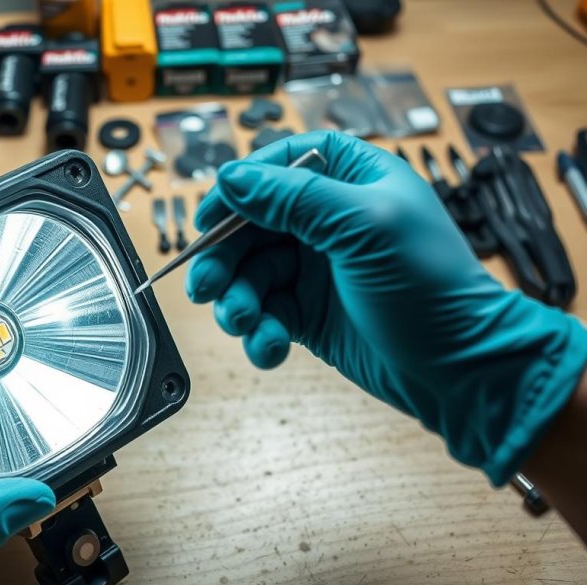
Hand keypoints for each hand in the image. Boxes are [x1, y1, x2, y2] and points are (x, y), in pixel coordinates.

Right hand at [187, 131, 586, 485]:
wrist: (462, 371)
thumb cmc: (432, 288)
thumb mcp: (364, 227)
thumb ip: (294, 198)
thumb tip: (233, 177)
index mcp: (352, 182)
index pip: (281, 163)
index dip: (241, 185)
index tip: (209, 214)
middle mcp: (330, 221)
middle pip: (252, 223)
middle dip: (225, 257)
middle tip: (205, 285)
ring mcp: (317, 270)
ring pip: (250, 273)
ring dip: (237, 301)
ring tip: (242, 323)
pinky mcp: (308, 315)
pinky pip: (264, 315)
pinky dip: (258, 333)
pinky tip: (270, 349)